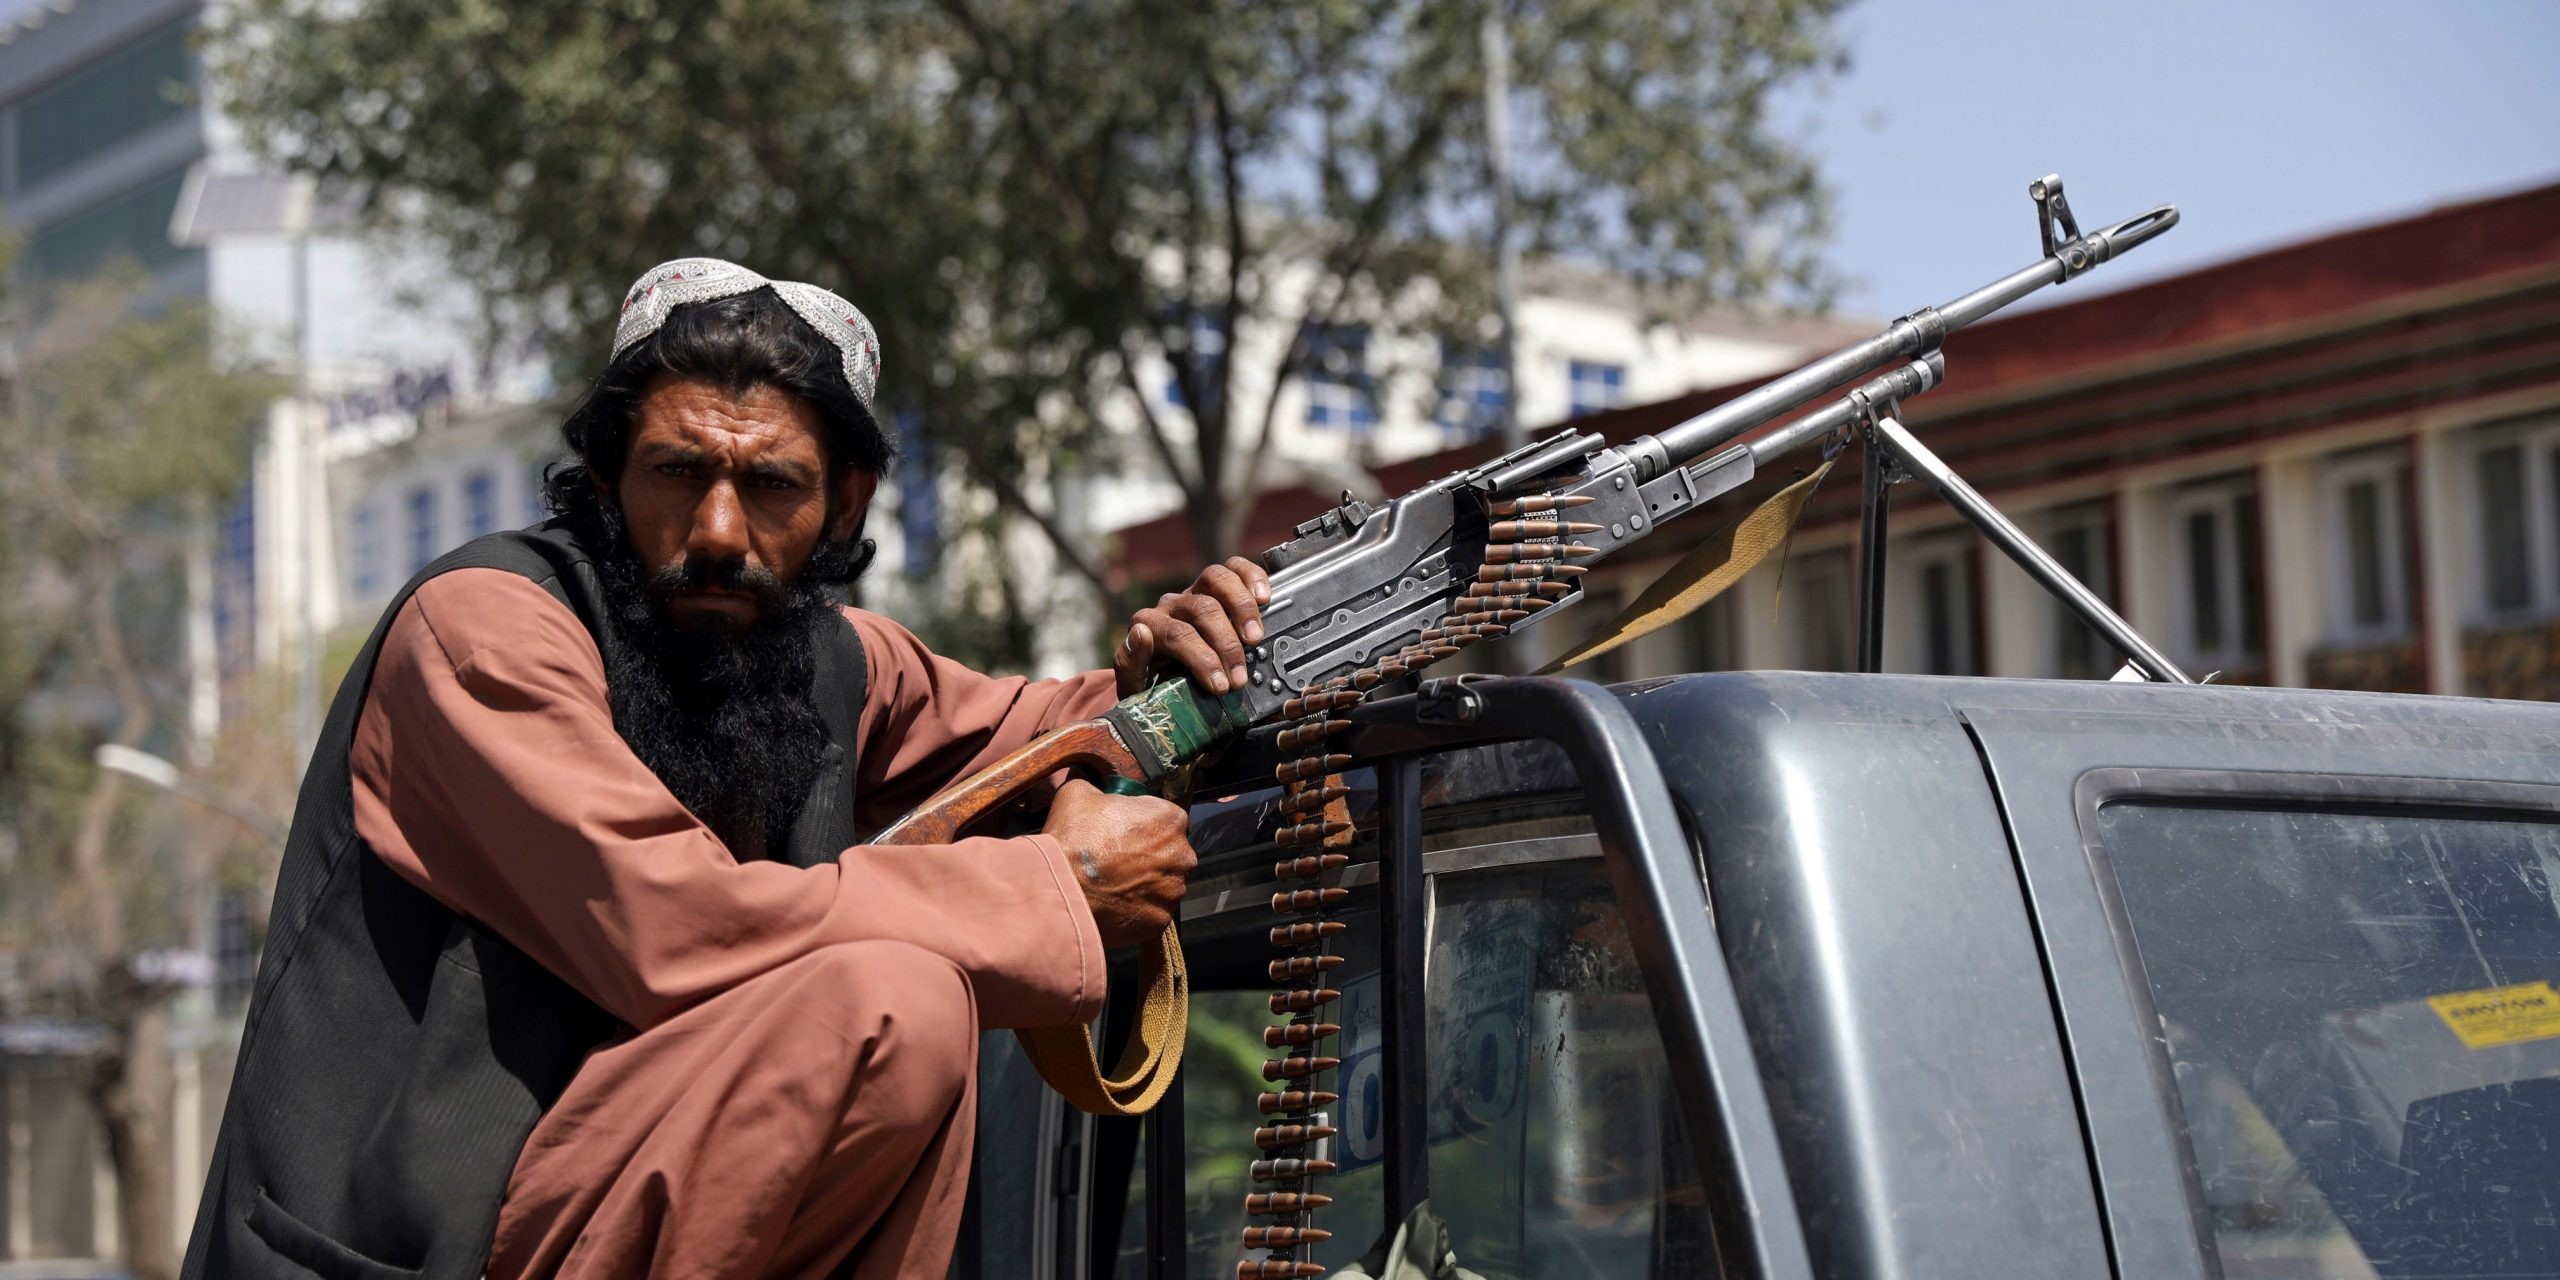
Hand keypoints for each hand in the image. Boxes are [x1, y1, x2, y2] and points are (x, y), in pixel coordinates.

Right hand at [1044, 778, 1196, 945]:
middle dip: (1149, 855)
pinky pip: (1152, 911)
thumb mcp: (1079, 793)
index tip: (1125, 832)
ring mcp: (1173, 891)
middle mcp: (1182, 856)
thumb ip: (1099, 790)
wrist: (1059, 889)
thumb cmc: (1073, 838)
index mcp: (1171, 819)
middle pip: (1170, 853)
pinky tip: (1115, 903)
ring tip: (1114, 884)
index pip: (1166, 817)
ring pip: (1164, 884)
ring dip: (1145, 883)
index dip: (1144, 823)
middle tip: (1118, 859)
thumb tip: (1098, 794)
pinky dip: (1137, 909)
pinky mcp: (1160, 920)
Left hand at [1115, 556, 1271, 697]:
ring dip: (1241, 607)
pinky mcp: (1218, 587)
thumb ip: (1129, 662)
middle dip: (1226, 645)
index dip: (1202, 659)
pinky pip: (1234, 568)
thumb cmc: (1152, 685)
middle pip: (1202, 609)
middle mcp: (1172, 604)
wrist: (1163, 681)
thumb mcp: (1134, 684)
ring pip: (1216, 578)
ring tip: (1255, 638)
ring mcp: (1195, 591)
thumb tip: (1140, 633)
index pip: (1177, 634)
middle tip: (1240, 677)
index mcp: (1149, 625)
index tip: (1221, 687)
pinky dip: (1251, 577)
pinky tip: (1265, 597)